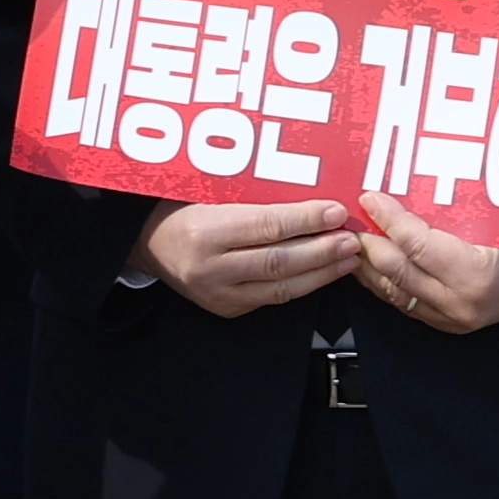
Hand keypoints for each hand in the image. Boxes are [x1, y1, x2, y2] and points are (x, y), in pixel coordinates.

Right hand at [130, 198, 359, 317]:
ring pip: (281, 288)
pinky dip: (303, 285)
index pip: (265, 226)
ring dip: (321, 272)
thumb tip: (305, 189)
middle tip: (351, 238)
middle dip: (322, 250)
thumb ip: (251, 195)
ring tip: (347, 257)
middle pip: (279, 262)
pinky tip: (323, 272)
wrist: (147, 244)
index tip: (335, 211)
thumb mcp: (205, 191)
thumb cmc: (178, 208)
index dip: (305, 219)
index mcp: (204, 231)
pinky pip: (273, 299)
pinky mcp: (227, 309)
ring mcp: (219, 294)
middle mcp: (210, 268)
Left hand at [352, 189, 498, 332]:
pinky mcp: (448, 325)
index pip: (414, 244)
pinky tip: (371, 260)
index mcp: (475, 275)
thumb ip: (452, 205)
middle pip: (396, 270)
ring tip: (352, 236)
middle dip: (367, 241)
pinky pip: (403, 302)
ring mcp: (453, 320)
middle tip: (349, 216)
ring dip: (368, 262)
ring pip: (393, 291)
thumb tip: (405, 181)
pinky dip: (382, 279)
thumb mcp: (498, 214)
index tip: (369, 197)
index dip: (387, 218)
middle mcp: (460, 304)